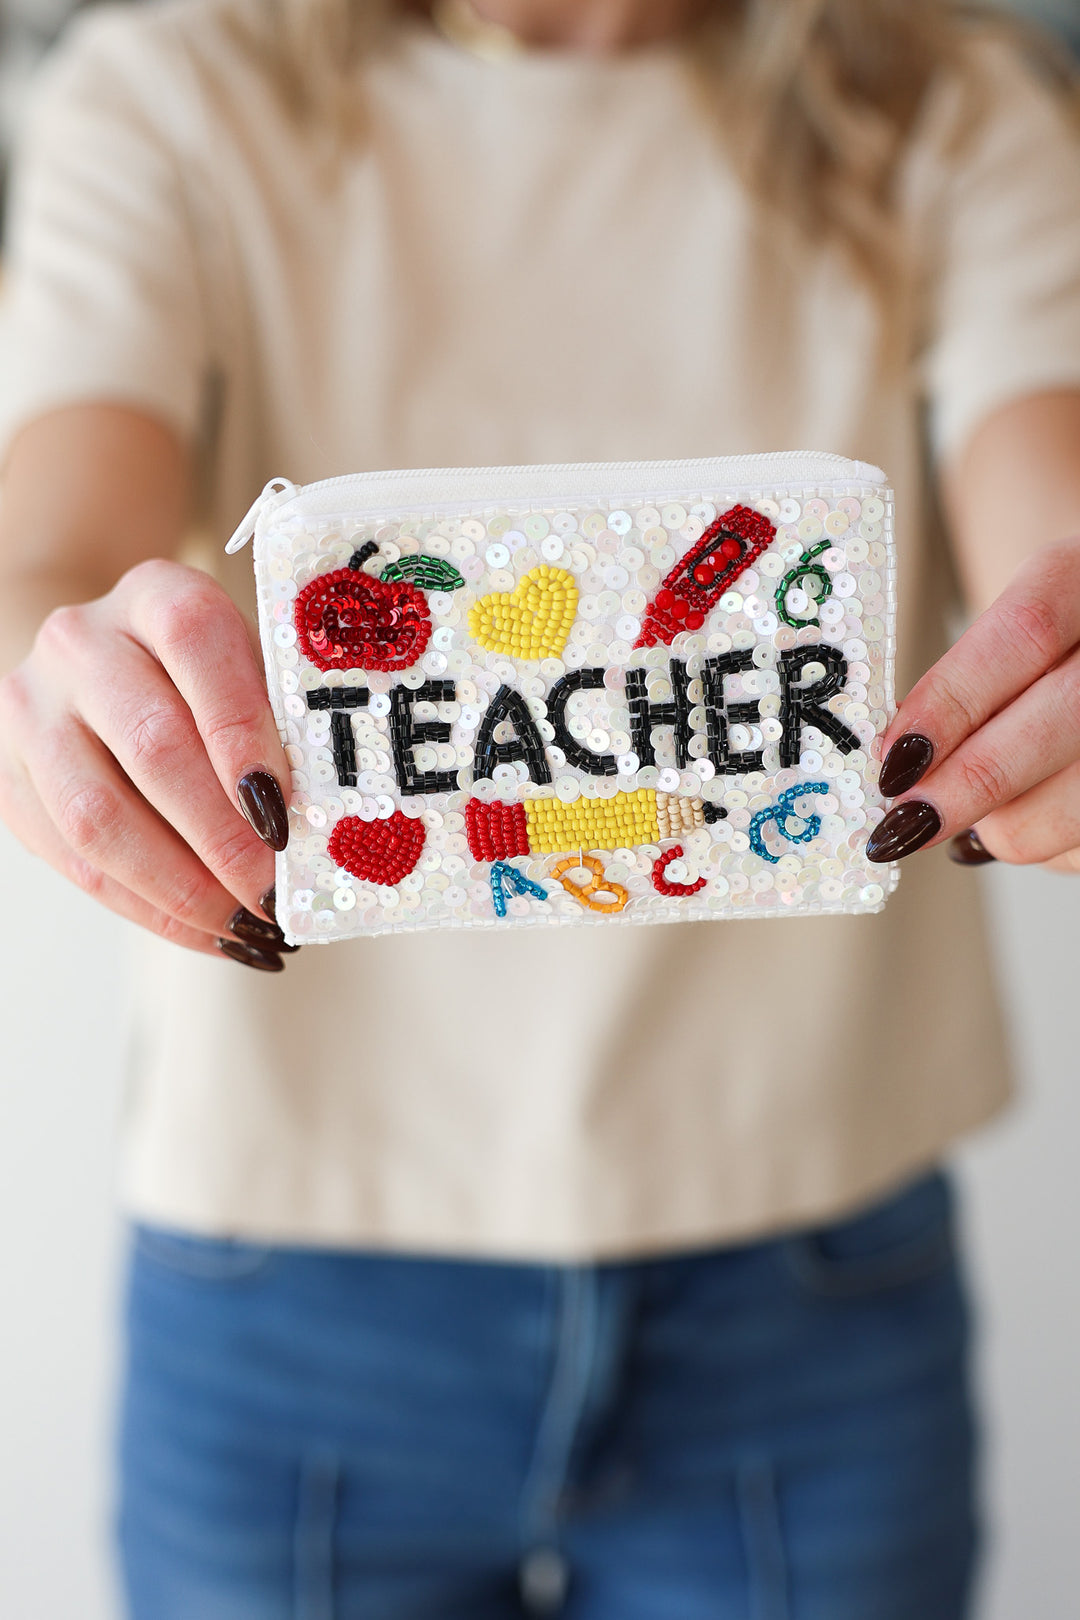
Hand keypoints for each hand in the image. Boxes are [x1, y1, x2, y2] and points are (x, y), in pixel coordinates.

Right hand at [0, 559, 297, 966]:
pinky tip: (206, 931)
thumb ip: (281, 726)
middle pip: (151, 745)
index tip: (285, 817)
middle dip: (222, 836)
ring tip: (245, 924)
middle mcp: (81, 641)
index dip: (243, 736)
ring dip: (182, 887)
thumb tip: (329, 829)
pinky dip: (148, 908)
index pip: (198, 647)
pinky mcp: (9, 778)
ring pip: (99, 817)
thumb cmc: (205, 678)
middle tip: (274, 893)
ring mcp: (32, 709)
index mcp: (157, 594)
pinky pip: (75, 862)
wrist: (99, 663)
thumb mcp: (251, 669)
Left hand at [868, 537, 1079, 872]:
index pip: (1028, 630)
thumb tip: (899, 763)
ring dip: (1008, 823)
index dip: (954, 702)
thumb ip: (964, 682)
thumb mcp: (1014, 632)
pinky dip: (1047, 843)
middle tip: (904, 821)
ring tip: (981, 810)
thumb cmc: (1053, 649)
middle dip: (972, 782)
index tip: (892, 760)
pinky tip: (1039, 813)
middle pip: (1065, 714)